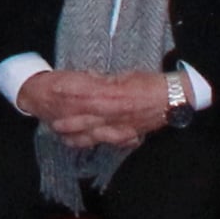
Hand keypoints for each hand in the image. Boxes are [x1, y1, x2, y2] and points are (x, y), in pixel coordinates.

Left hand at [15, 67, 170, 147]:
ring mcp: (116, 128)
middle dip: (61, 120)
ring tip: (59, 132)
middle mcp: (108, 114)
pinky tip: (80, 142)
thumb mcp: (122, 76)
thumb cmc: (148, 84)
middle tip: (48, 119)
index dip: (62, 94)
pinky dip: (90, 141)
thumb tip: (87, 81)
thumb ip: (102, 82)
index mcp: (107, 95)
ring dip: (71, 134)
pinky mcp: (124, 136)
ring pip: (87, 135)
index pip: (78, 95)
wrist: (171, 99)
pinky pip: (103, 141)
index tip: (49, 93)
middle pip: (77, 120)